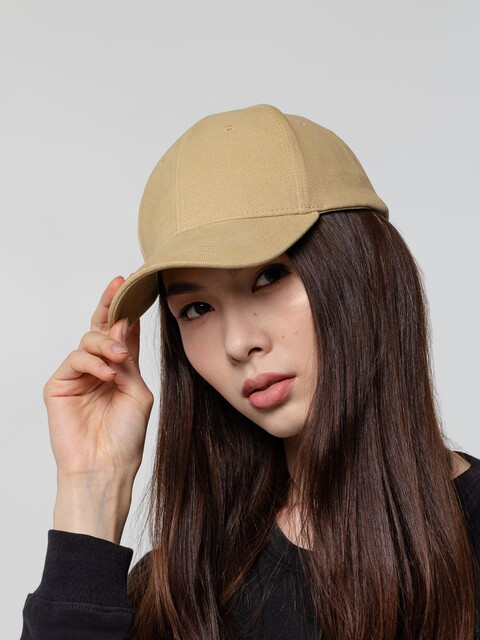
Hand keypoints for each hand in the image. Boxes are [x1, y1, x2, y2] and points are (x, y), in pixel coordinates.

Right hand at [43, 276, 153, 482]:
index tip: (134, 287)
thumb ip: (130, 360)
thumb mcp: (138, 392)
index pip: (122, 333)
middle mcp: (98, 368)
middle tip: (118, 285)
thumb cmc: (126, 436)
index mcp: (120, 369)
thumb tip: (123, 324)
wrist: (106, 467)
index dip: (126, 310)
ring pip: (87, 340)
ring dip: (106, 342)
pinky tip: (107, 375)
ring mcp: (78, 376)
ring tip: (120, 357)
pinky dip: (93, 363)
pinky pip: (75, 359)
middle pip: (100, 327)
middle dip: (108, 304)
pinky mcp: (59, 385)